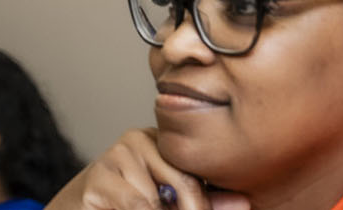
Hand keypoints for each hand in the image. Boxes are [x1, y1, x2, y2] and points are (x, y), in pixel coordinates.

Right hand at [45, 128, 249, 209]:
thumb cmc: (125, 206)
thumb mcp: (171, 203)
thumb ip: (206, 200)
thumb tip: (244, 202)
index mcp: (162, 142)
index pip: (198, 169)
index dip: (205, 202)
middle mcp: (138, 140)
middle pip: (184, 182)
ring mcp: (115, 156)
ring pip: (157, 199)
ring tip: (139, 209)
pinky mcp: (98, 180)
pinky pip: (136, 204)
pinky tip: (123, 209)